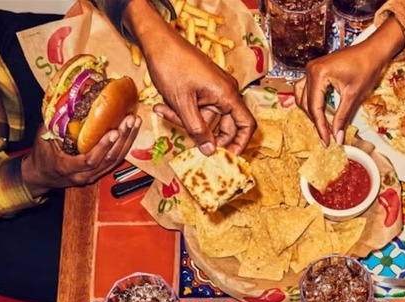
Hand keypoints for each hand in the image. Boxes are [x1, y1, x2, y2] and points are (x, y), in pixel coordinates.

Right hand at [21, 116, 139, 197]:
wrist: (42, 175)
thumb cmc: (42, 157)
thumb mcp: (43, 139)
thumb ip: (55, 125)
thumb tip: (67, 103)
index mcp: (67, 167)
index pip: (90, 160)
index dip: (103, 146)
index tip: (113, 131)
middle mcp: (83, 175)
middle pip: (108, 159)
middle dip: (122, 139)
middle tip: (129, 121)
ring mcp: (93, 176)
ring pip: (115, 160)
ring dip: (127, 141)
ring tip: (134, 123)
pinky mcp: (99, 173)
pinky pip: (115, 161)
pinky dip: (124, 146)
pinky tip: (131, 132)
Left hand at [126, 0, 254, 155]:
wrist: (158, 41)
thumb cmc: (172, 66)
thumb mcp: (183, 103)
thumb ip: (197, 129)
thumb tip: (209, 151)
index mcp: (227, 94)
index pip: (246, 124)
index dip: (240, 143)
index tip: (228, 157)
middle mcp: (226, 92)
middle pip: (225, 124)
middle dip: (204, 134)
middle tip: (187, 141)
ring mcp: (215, 90)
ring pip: (207, 117)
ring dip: (186, 120)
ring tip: (164, 111)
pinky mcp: (204, 88)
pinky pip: (199, 107)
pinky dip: (184, 111)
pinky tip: (164, 106)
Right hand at [294, 16, 404, 144]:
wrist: (373, 51)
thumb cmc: (366, 67)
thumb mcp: (353, 95)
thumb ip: (342, 117)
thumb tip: (337, 137)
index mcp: (319, 74)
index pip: (315, 106)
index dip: (320, 126)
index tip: (327, 141)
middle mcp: (311, 70)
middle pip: (307, 103)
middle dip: (316, 121)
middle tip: (327, 137)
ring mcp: (311, 68)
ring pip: (302, 96)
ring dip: (311, 112)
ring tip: (322, 125)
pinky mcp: (316, 70)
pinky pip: (306, 89)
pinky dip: (311, 101)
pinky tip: (320, 111)